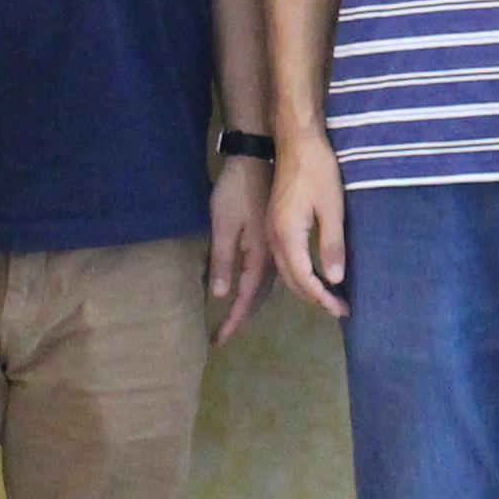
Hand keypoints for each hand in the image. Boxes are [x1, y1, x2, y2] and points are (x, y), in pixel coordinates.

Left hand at [208, 155, 270, 341]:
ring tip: (235, 322)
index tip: (219, 341)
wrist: (260, 157)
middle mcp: (275, 257)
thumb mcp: (223, 224)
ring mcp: (279, 248)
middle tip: (222, 338)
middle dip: (241, 319)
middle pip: (259, 298)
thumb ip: (223, 260)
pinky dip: (257, 289)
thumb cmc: (238, 189)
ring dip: (250, 306)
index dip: (233, 321)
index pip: (246, 298)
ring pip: (267, 288)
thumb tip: (220, 296)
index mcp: (262, 256)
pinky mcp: (278, 238)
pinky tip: (251, 290)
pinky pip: (269, 274)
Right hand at [268, 133, 352, 320]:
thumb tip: (334, 280)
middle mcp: (273, 238)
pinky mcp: (274, 224)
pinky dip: (300, 273)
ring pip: (286, 272)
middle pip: (292, 281)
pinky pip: (285, 259)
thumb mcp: (331, 207)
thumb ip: (332, 244)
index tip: (343, 310)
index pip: (304, 280)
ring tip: (331, 297)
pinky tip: (316, 274)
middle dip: (315, 299)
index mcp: (286, 235)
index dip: (323, 298)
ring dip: (307, 288)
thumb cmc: (317, 169)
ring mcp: (271, 231)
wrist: (296, 140)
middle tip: (341, 309)